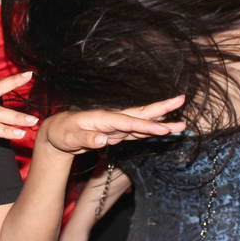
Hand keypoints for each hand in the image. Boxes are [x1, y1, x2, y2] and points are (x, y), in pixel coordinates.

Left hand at [40, 95, 186, 155]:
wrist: (58, 132)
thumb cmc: (62, 133)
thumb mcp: (69, 138)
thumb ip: (85, 139)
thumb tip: (102, 140)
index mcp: (102, 118)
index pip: (128, 122)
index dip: (147, 126)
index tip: (164, 129)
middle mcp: (112, 118)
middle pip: (140, 114)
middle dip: (161, 109)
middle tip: (182, 100)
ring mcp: (116, 126)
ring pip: (142, 123)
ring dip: (161, 122)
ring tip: (181, 123)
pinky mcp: (116, 133)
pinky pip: (137, 131)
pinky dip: (150, 131)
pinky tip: (164, 129)